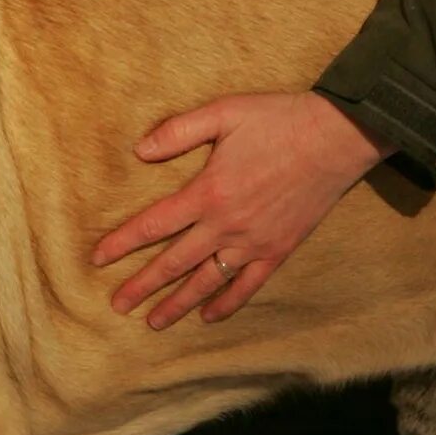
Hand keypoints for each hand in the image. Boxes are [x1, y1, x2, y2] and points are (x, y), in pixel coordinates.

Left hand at [90, 92, 389, 329]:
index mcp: (208, 192)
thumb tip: (139, 150)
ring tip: (153, 322)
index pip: (153, 224)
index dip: (122, 243)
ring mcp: (254, 242)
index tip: (97, 259)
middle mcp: (226, 225)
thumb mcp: (224, 112)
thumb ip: (179, 131)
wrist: (338, 137)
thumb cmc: (279, 119)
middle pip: (174, 262)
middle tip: (117, 305)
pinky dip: (227, 303)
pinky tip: (208, 316)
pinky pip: (249, 285)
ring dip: (178, 303)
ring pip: (207, 281)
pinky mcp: (279, 249)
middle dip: (142, 285)